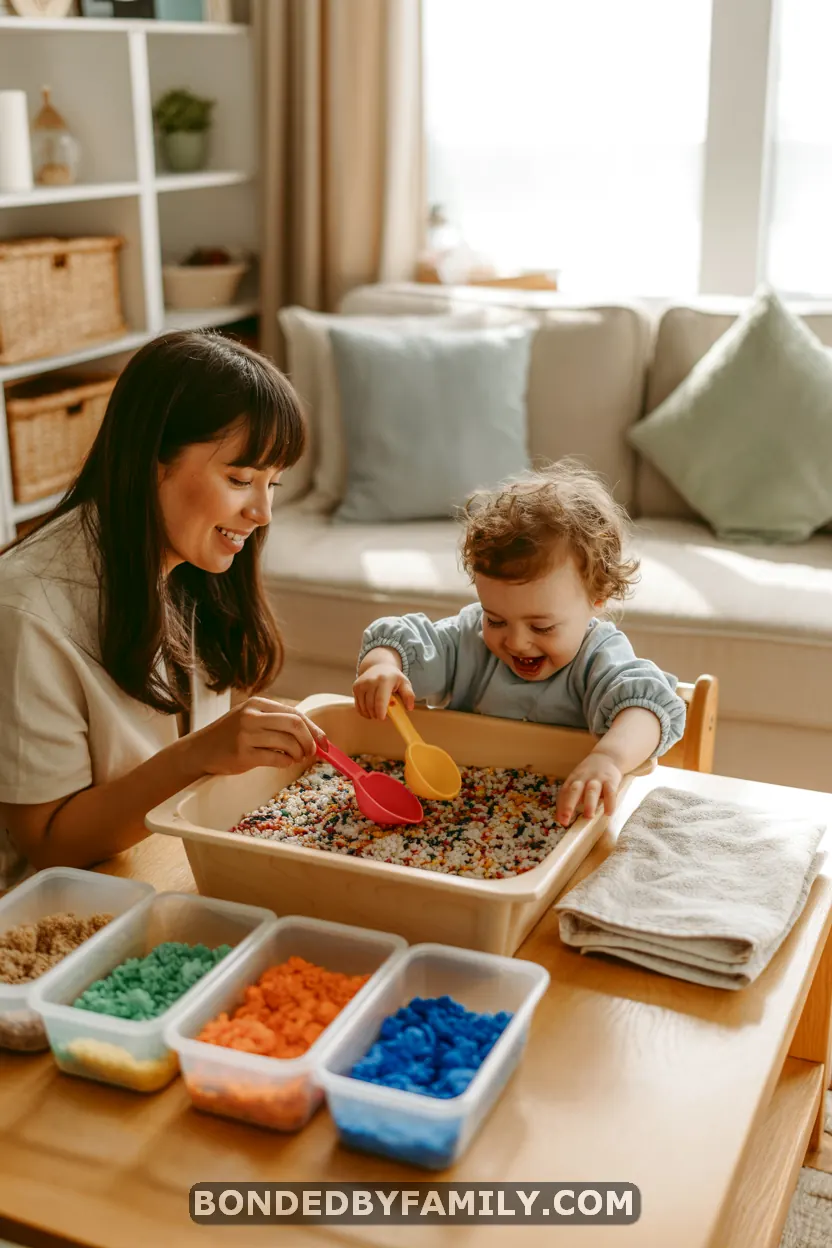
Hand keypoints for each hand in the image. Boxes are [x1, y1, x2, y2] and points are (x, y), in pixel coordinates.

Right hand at [186, 697, 327, 775]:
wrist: (200, 750)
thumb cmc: (230, 735)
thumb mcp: (251, 718)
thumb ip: (277, 722)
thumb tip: (312, 734)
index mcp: (257, 704)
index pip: (295, 714)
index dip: (314, 729)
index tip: (324, 742)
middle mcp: (252, 716)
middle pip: (295, 726)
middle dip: (309, 741)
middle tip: (311, 752)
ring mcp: (246, 735)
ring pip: (287, 744)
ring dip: (298, 754)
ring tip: (294, 758)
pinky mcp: (243, 755)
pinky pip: (276, 759)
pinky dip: (285, 762)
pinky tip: (283, 762)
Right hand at [353, 661, 414, 720]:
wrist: (379, 666)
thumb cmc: (393, 677)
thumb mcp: (405, 683)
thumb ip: (409, 695)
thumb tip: (409, 708)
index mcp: (384, 680)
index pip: (380, 699)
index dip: (381, 711)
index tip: (382, 719)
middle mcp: (371, 681)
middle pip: (371, 705)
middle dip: (377, 714)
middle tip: (382, 717)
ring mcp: (361, 684)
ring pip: (364, 706)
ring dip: (370, 714)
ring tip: (377, 713)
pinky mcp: (355, 687)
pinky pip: (358, 705)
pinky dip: (363, 711)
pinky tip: (369, 711)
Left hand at [556, 752, 622, 825]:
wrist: (608, 756)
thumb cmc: (589, 775)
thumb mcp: (577, 782)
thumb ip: (570, 799)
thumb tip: (560, 820)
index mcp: (573, 780)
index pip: (564, 793)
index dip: (561, 807)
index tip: (561, 822)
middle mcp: (583, 778)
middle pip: (574, 790)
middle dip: (569, 804)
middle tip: (567, 818)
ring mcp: (597, 779)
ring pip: (592, 790)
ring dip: (589, 804)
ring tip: (589, 816)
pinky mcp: (611, 780)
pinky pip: (610, 791)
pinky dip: (610, 802)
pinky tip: (608, 813)